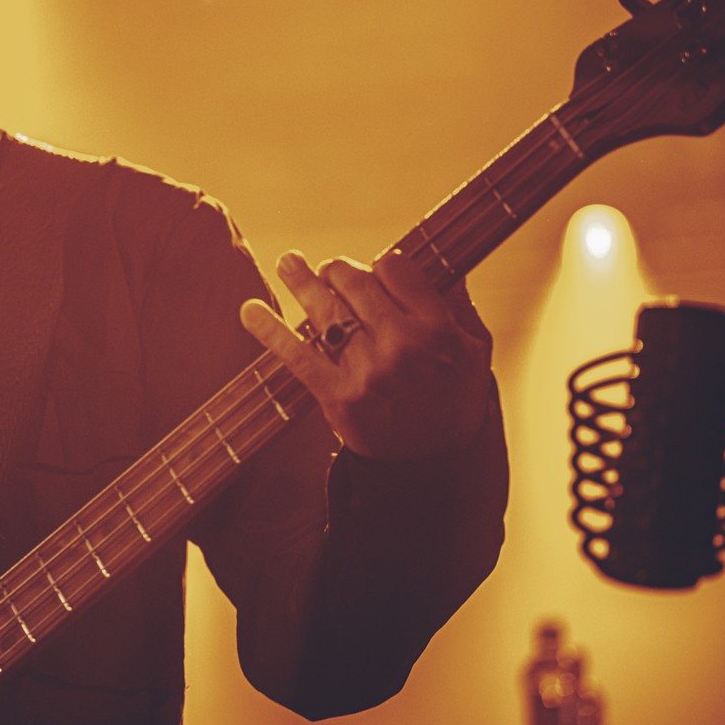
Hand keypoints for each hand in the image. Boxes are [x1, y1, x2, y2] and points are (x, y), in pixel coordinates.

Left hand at [239, 249, 492, 460]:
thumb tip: (438, 259)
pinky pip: (296, 355)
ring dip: (300, 280)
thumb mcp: (474, 349)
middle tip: (329, 271)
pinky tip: (249, 310)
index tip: (376, 273)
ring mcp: (365, 370)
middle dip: (337, 272)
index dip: (381, 266)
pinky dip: (269, 330)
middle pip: (355, 283)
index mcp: (436, 327)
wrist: (435, 464)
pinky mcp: (336, 395)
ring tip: (288, 262)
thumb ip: (455, 303)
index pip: (394, 269)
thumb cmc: (457, 399)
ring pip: (325, 310)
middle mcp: (400, 344)